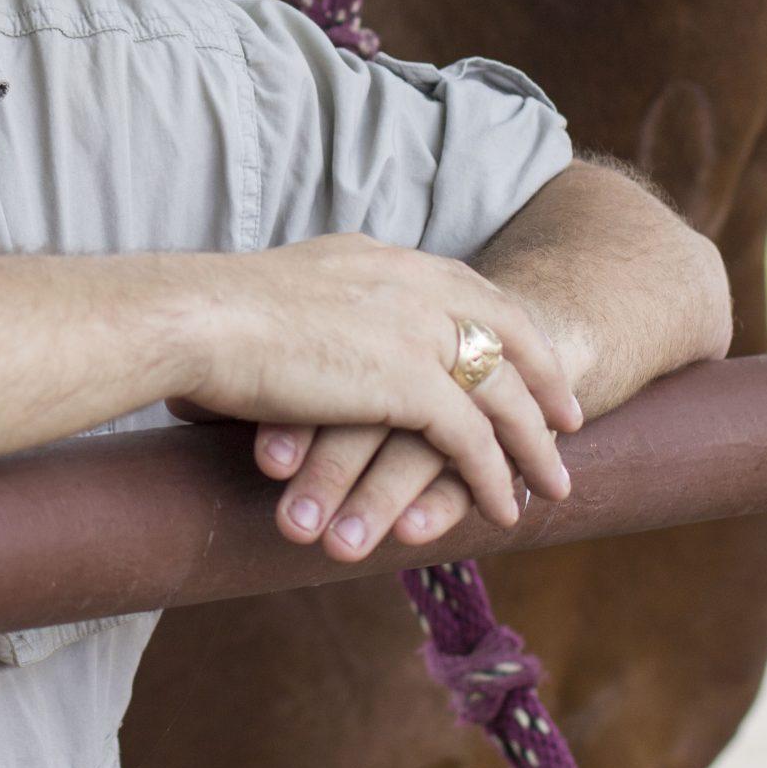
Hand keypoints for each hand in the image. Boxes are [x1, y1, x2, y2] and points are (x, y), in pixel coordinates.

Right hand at [176, 235, 580, 533]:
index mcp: (384, 258)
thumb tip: (311, 325)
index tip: (527, 360)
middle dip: (545, 380)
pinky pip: (473, 440)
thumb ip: (321, 302)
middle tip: (571, 420)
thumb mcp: (285, 289)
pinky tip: (504, 508)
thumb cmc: (211, 313)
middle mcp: (414, 284)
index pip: (469, 290)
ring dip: (533, 445)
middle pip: (507, 334)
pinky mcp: (410, 384)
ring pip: (503, 393)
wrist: (195, 318)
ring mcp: (418, 330)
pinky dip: (494, 477)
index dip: (504, 329)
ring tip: (555, 483)